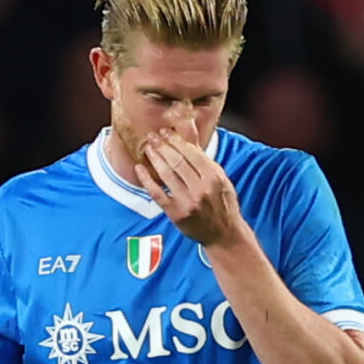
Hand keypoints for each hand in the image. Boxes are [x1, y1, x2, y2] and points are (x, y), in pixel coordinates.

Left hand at [134, 129, 244, 245]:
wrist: (223, 233)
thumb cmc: (222, 203)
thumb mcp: (219, 178)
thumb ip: (202, 156)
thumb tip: (190, 130)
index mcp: (214, 176)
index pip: (191, 152)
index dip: (176, 140)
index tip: (166, 132)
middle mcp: (201, 188)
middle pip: (177, 161)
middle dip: (163, 146)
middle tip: (153, 136)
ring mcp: (188, 202)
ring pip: (167, 174)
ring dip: (155, 158)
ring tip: (148, 148)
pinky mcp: (176, 213)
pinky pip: (157, 193)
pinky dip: (147, 180)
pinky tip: (140, 169)